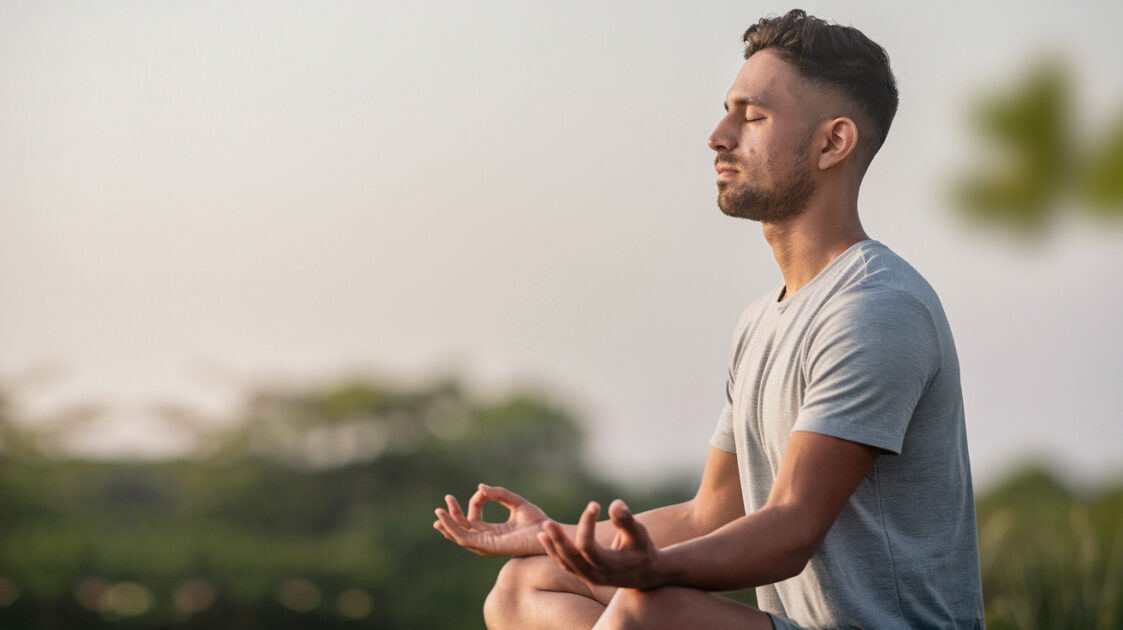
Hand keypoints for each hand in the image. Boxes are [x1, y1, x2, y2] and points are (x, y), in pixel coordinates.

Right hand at [433, 484, 551, 556]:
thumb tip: (480, 487)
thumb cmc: (536, 521)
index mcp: (494, 532)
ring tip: (438, 511)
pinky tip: (446, 520)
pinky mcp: (487, 546)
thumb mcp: (515, 502)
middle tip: (446, 500)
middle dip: (452, 516)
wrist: (547, 532)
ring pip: (460, 535)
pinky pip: (464, 538)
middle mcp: (488, 539)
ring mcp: (487, 544)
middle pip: (464, 529)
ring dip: (448, 524)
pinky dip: (453, 529)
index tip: (483, 490)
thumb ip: (499, 494)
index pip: (475, 517)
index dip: (476, 500)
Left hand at [539, 499, 661, 589]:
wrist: (645, 574)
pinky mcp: (584, 575)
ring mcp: (589, 578)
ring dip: (553, 546)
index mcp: (611, 565)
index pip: (590, 547)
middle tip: (548, 523)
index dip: (587, 525)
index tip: (594, 504)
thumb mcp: (639, 534)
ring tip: (544, 528)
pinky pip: (565, 564)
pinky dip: (554, 551)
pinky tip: (544, 537)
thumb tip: (615, 504)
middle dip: (559, 541)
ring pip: (566, 563)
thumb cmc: (642, 549)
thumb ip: (626, 521)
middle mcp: (597, 575)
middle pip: (573, 559)